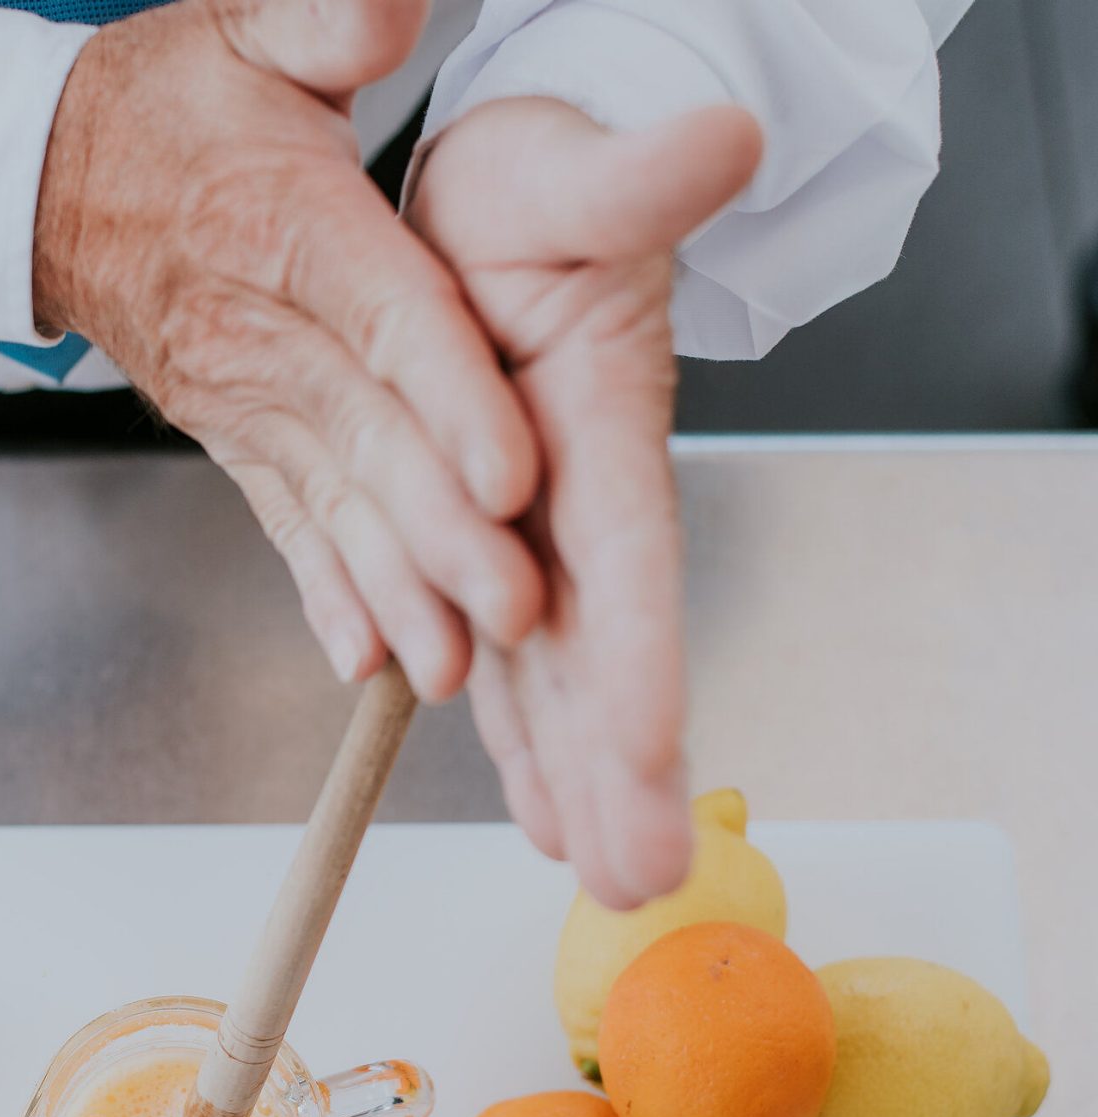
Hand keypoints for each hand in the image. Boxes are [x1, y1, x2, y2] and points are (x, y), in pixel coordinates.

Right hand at [33, 0, 542, 700]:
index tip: (512, 473)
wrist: (60, 185)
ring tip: (451, 668)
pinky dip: (327, 596)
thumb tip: (397, 4)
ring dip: (396, 590)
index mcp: (292, 228)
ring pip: (334, 505)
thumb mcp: (249, 34)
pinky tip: (367, 661)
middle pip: (370, 439)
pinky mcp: (241, 447)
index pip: (387, 320)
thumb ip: (327, 22)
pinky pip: (287, 528)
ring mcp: (250, 404)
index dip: (450, 398)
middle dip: (444, 530)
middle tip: (513, 605)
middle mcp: (270, 332)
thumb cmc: (176, 111)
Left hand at [409, 99, 761, 907]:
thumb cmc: (535, 197)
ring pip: (555, 680)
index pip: (632, 559)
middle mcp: (575, 509)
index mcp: (600, 430)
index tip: (650, 756)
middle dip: (619, 768)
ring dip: (573, 778)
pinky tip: (538, 806)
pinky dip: (517, 736)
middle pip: (605, 653)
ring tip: (598, 873)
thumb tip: (726, 135)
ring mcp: (537, 542)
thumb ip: (636, 182)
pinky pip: (503, 661)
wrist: (494, 225)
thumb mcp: (570, 178)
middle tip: (640, 879)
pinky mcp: (493, 554)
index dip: (642, 659)